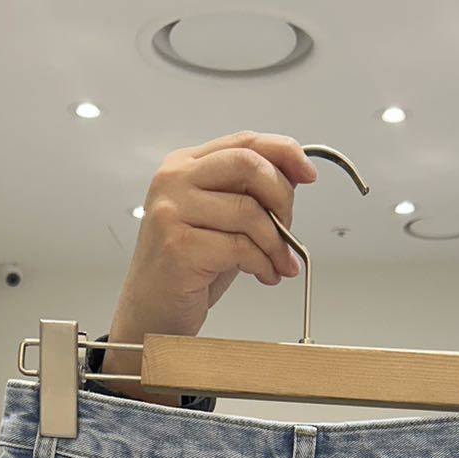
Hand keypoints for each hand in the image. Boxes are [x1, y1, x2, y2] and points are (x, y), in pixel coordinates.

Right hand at [102, 131, 317, 397]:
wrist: (151, 315)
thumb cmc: (187, 270)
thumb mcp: (221, 222)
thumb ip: (249, 194)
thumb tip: (296, 176)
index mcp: (184, 166)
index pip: (244, 142)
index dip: (284, 153)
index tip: (308, 174)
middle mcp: (174, 182)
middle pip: (248, 165)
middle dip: (282, 198)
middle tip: (289, 229)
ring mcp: (172, 212)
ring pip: (249, 211)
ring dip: (277, 243)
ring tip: (279, 264)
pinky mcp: (179, 247)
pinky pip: (241, 247)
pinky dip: (263, 264)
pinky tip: (264, 275)